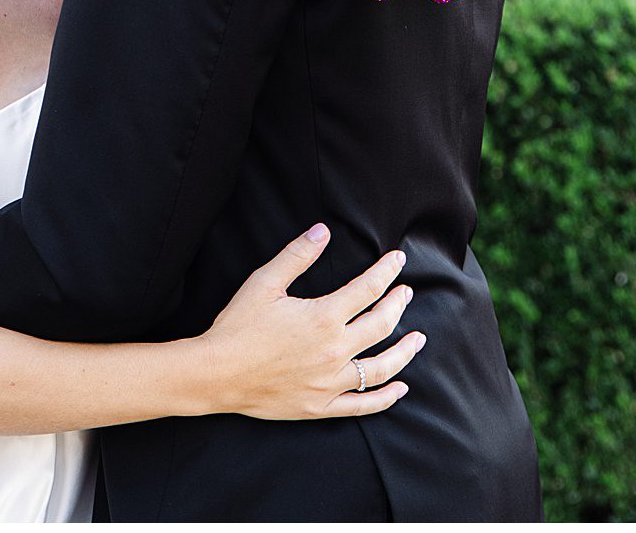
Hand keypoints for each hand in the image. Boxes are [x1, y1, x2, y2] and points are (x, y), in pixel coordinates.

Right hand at [199, 225, 422, 419]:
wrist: (217, 373)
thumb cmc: (237, 326)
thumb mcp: (262, 283)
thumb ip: (296, 256)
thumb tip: (323, 230)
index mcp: (323, 317)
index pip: (366, 290)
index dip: (385, 272)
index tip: (397, 260)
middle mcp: (335, 350)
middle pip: (381, 325)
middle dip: (398, 305)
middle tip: (406, 293)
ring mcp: (331, 382)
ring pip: (382, 367)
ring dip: (404, 351)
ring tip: (418, 339)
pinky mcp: (322, 405)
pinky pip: (364, 404)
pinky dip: (387, 397)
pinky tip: (400, 388)